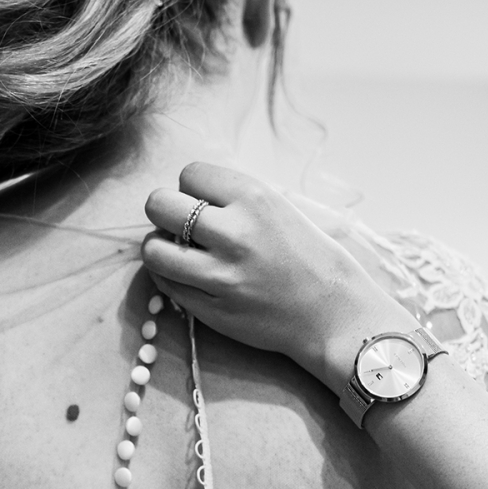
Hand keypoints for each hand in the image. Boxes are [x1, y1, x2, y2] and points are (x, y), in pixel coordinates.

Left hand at [141, 163, 415, 388]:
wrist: (334, 314)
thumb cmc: (310, 259)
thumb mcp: (280, 210)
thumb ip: (235, 199)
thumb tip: (188, 193)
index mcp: (255, 199)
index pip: (190, 173)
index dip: (192, 188)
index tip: (204, 202)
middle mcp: (234, 233)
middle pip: (160, 204)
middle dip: (164, 211)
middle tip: (179, 224)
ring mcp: (220, 275)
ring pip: (153, 249)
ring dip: (159, 247)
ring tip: (177, 251)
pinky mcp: (211, 309)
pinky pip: (166, 284)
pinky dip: (170, 277)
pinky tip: (189, 276)